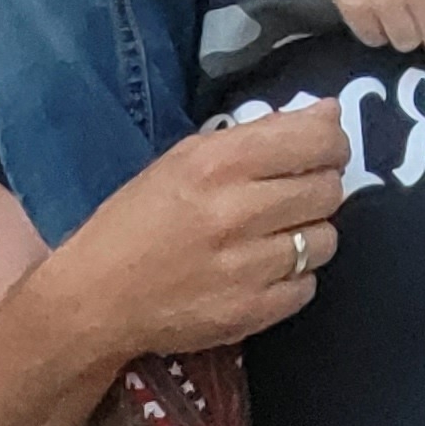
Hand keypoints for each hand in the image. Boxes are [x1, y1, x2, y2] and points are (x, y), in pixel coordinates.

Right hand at [41, 103, 346, 358]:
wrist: (94, 302)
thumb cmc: (134, 223)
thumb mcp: (183, 161)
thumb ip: (257, 135)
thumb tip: (327, 113)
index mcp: (218, 164)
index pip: (317, 140)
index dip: (330, 144)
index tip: (320, 153)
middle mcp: (236, 212)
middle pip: (327, 191)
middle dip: (318, 190)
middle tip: (292, 198)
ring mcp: (246, 268)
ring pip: (324, 241)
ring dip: (307, 237)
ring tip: (275, 239)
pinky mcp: (249, 312)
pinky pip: (306, 287)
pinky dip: (293, 279)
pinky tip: (262, 273)